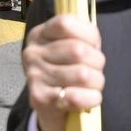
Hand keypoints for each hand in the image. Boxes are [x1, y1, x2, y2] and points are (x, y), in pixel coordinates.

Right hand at [24, 12, 106, 130]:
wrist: (53, 107)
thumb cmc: (69, 69)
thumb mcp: (73, 45)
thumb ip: (83, 36)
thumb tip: (94, 43)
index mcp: (40, 34)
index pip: (65, 23)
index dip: (88, 34)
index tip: (93, 45)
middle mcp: (33, 53)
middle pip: (78, 50)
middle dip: (97, 61)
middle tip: (96, 70)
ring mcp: (34, 75)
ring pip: (81, 74)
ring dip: (97, 81)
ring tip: (94, 84)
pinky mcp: (39, 99)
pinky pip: (75, 97)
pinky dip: (91, 98)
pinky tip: (93, 98)